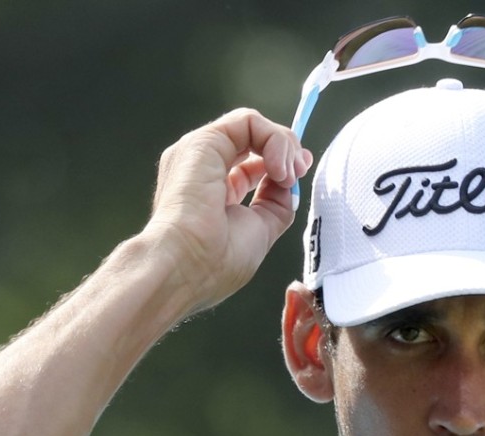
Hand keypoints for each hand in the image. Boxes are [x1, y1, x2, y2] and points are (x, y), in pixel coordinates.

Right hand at [146, 108, 312, 310]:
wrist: (184, 265)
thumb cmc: (214, 261)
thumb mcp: (260, 230)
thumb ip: (276, 204)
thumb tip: (291, 183)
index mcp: (212, 191)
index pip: (252, 164)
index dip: (283, 163)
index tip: (300, 174)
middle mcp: (202, 167)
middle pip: (254, 140)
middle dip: (287, 151)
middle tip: (299, 172)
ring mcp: (200, 152)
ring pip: (253, 126)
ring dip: (284, 145)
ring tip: (289, 174)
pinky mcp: (204, 141)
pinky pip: (249, 122)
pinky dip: (274, 139)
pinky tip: (278, 168)